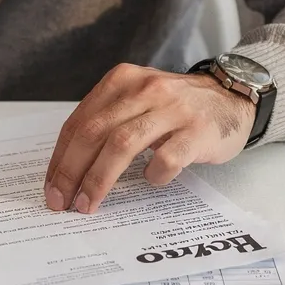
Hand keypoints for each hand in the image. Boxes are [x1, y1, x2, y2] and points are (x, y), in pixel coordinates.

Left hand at [43, 64, 253, 213]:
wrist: (232, 97)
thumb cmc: (177, 107)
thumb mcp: (138, 99)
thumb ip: (108, 121)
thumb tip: (69, 167)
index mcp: (122, 80)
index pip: (79, 122)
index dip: (60, 158)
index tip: (52, 187)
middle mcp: (145, 89)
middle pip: (94, 132)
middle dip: (72, 171)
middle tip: (62, 201)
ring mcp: (173, 109)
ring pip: (123, 144)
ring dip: (99, 179)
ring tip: (88, 203)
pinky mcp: (198, 131)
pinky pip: (166, 158)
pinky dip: (153, 174)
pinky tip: (151, 181)